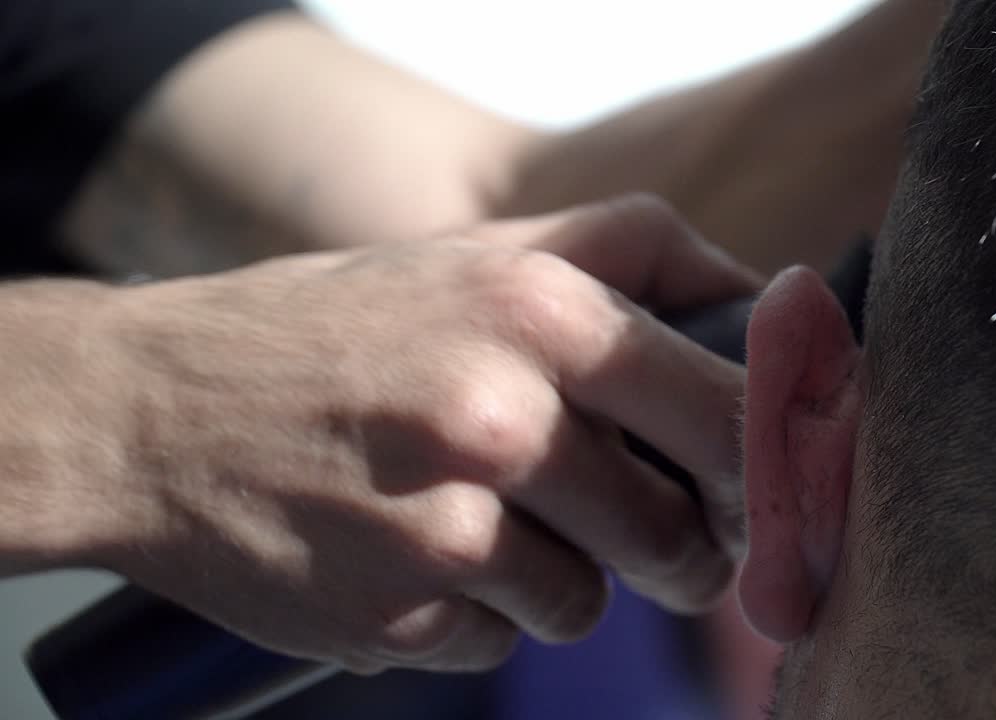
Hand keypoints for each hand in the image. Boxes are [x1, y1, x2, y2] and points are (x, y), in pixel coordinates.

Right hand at [95, 196, 759, 673]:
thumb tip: (765, 302)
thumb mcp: (485, 253)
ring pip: (590, 604)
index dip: (761, 463)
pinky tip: (417, 555)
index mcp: (541, 312)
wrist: (155, 410)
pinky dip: (482, 615)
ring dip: (563, 576)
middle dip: (679, 545)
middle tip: (640, 522)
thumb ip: (632, 257)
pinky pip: (505, 645)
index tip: (749, 480)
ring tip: (482, 515)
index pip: (730, 415)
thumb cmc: (345, 327)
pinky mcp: (397, 620)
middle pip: (682, 535)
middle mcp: (500, 420)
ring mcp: (444, 531)